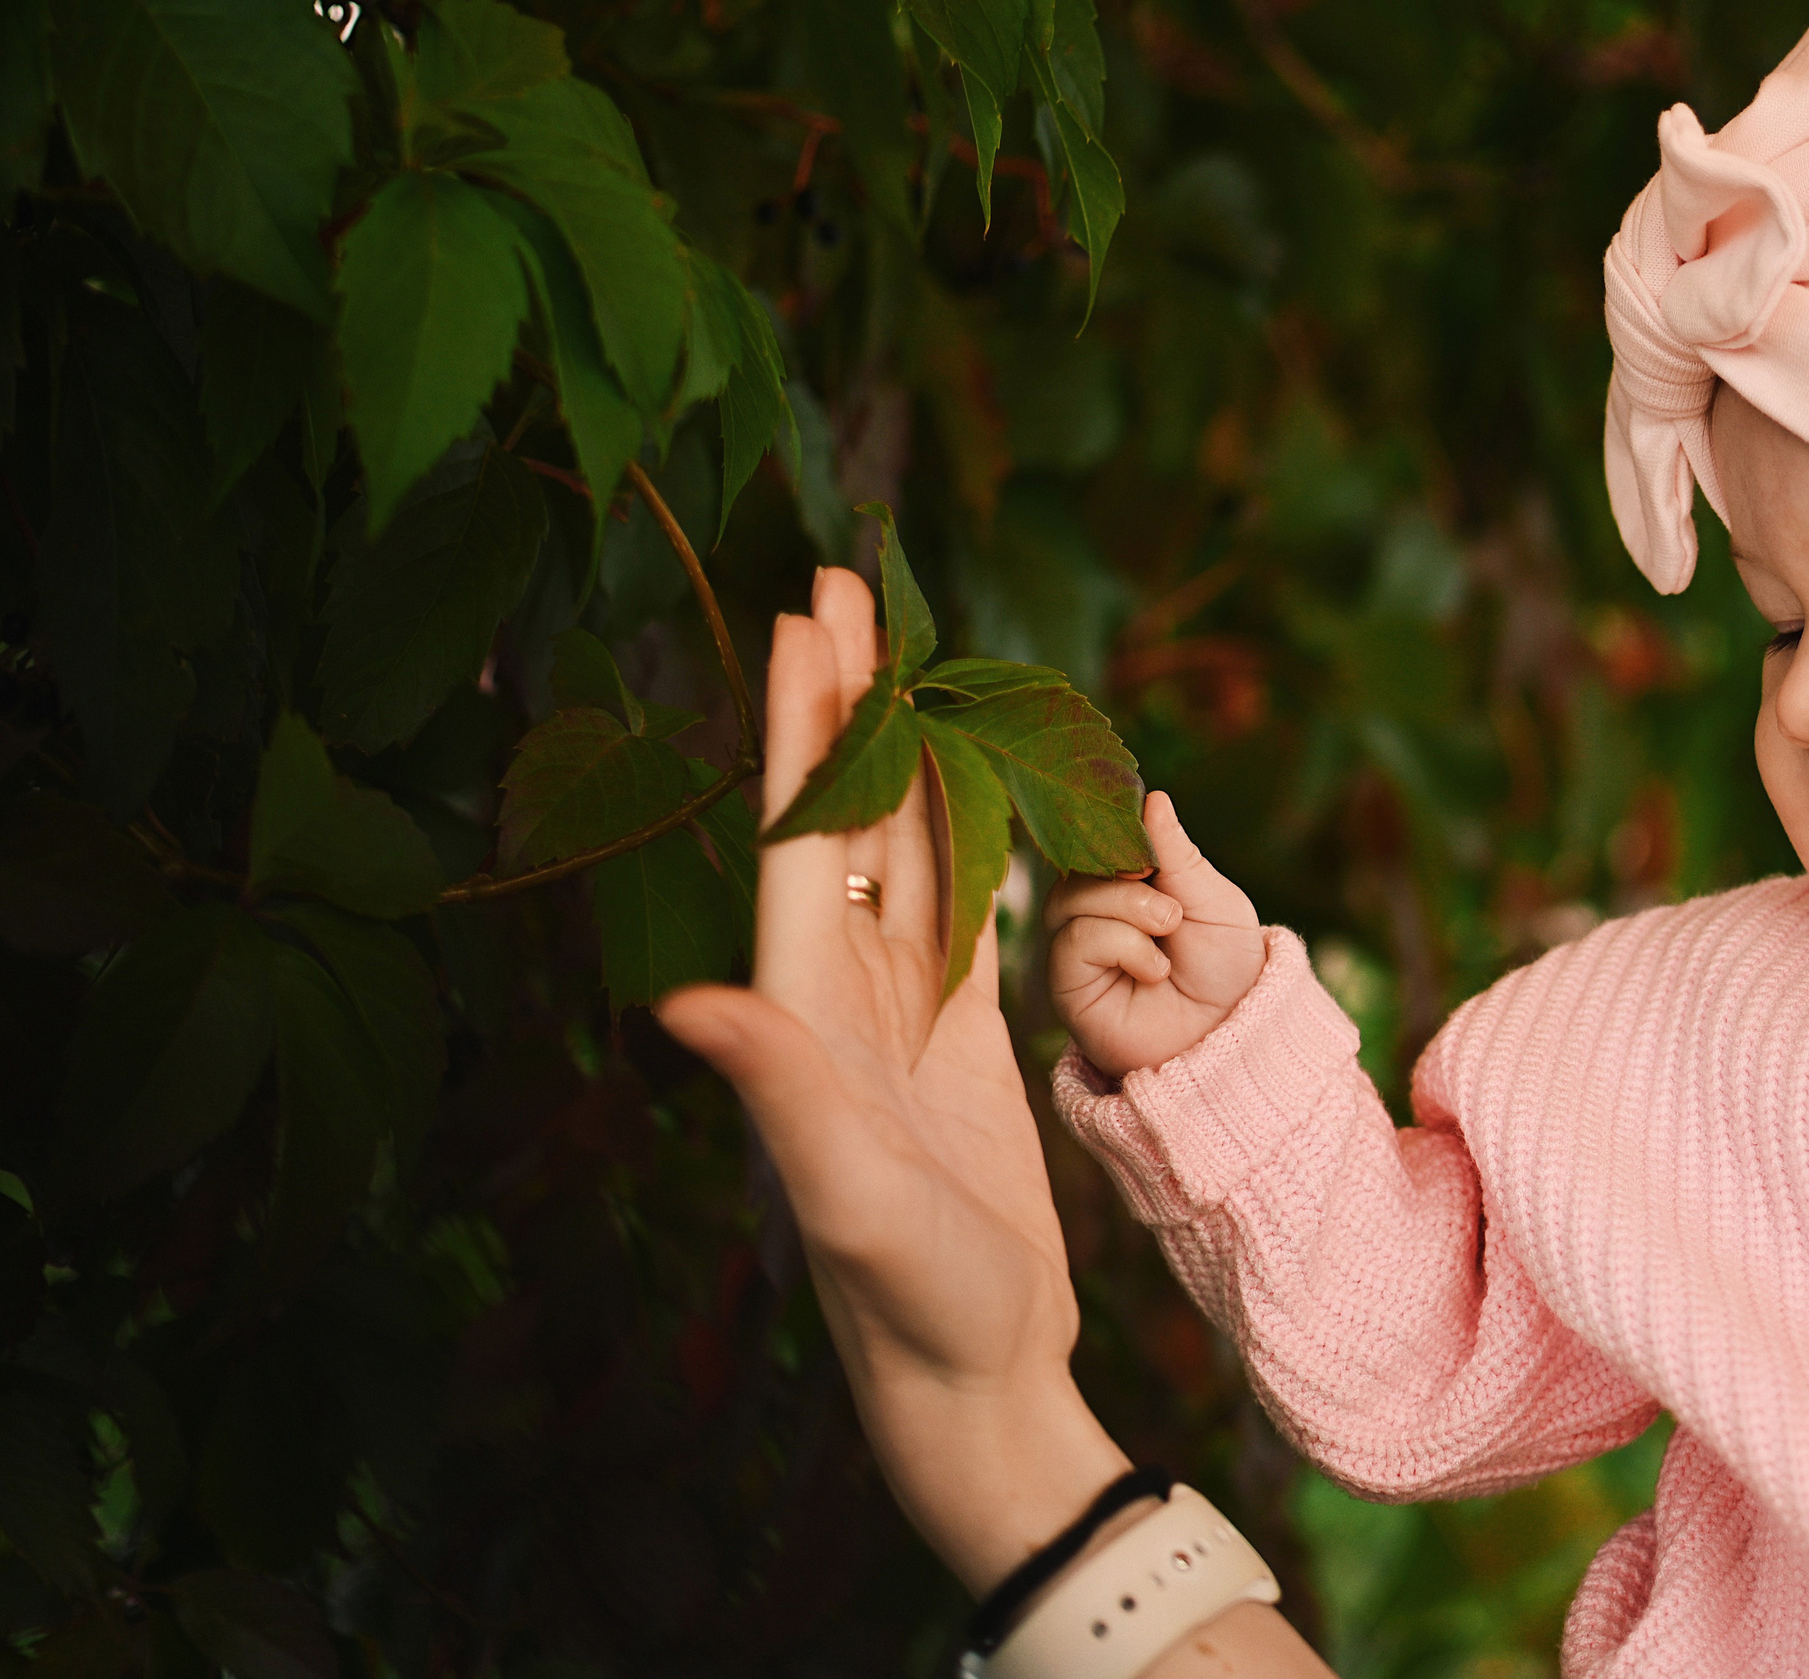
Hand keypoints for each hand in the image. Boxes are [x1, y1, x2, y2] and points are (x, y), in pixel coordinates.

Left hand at [657, 568, 1124, 1594]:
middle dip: (844, 702)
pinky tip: (970, 775)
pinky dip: (962, 831)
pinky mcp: (960, 1038)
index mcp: (804, 1013)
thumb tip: (688, 1005)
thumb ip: (780, 1094)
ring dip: (899, 747)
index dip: (802, 726)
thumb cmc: (914, 1301)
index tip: (803, 619)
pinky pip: (958, 908)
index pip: (803, 838)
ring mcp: (900, 1013)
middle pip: (844, 815)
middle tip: (846, 583)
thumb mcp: (851, 1201)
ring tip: (905, 650)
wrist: (977, 1368)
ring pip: (900, 847)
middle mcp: (838, 996)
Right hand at [1046, 791, 1266, 1078]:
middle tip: (1171, 905)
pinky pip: (1075, 940)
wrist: (1232, 1030)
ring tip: (1168, 931)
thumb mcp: (1213, 898)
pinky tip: (1154, 969)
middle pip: (1075, 865)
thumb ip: (1178, 852)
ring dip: (1127, 907)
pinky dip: (1122, 944)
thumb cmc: (1227, 967)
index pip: (1096, 838)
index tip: (1149, 851)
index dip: (1114, 834)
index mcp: (1127, 882)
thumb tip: (1151, 797)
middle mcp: (1094, 910)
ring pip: (1068, 899)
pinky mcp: (1068, 984)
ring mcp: (1077, 946)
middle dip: (1125, 876)